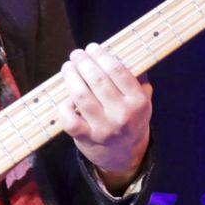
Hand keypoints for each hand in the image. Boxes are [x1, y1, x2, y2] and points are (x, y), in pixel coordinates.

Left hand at [57, 43, 152, 190]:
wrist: (125, 156)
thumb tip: (118, 53)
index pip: (117, 71)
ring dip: (71, 77)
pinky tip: (64, 98)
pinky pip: (69, 119)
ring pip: (81, 95)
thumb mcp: (142, 101)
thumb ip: (135, 80)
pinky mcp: (87, 138)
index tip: (92, 48)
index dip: (101, 56)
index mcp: (138, 101)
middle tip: (76, 54)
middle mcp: (122, 114)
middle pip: (97, 80)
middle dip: (83, 62)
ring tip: (68, 68)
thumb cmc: (130, 120)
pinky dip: (63, 107)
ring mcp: (104, 128)